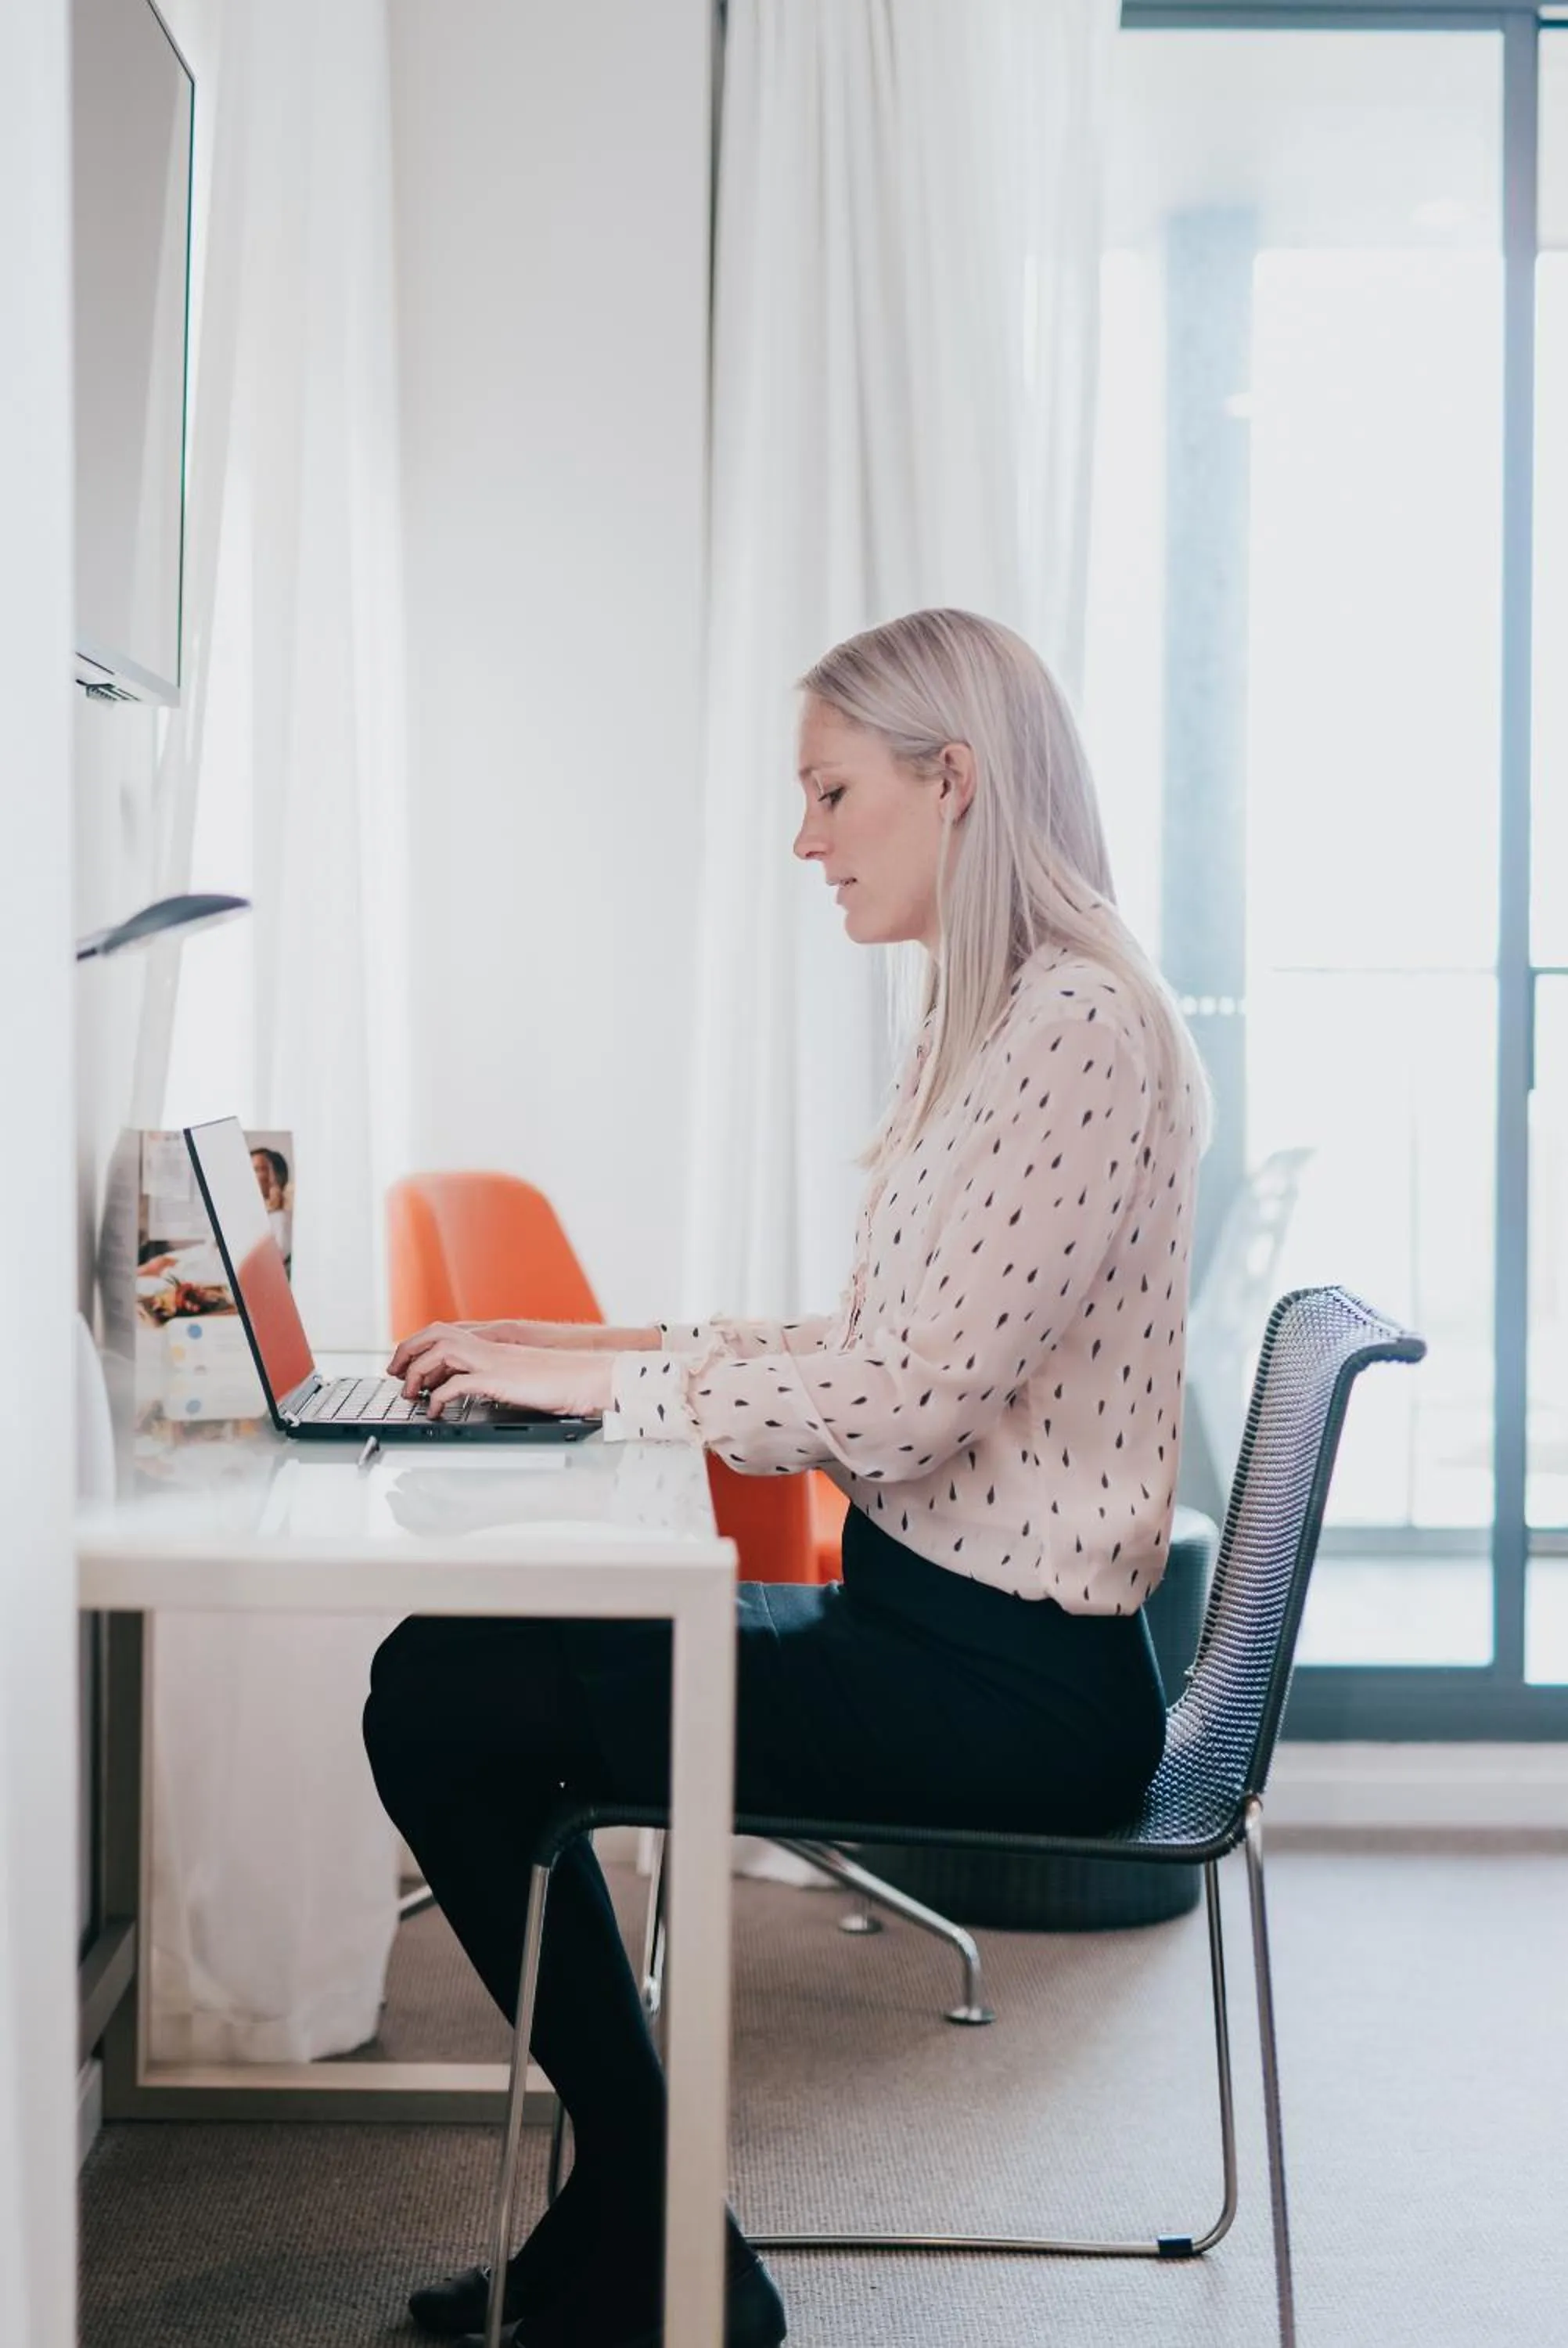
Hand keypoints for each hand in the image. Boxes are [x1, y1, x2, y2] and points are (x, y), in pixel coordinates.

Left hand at [388, 1327, 615, 1419]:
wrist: (592, 1377)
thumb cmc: (565, 1380)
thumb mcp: (523, 1376)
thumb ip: (498, 1377)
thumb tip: (475, 1389)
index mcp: (496, 1344)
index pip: (447, 1332)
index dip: (421, 1345)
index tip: (406, 1364)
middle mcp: (491, 1346)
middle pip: (436, 1333)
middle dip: (408, 1350)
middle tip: (394, 1373)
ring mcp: (495, 1361)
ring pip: (441, 1351)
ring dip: (418, 1372)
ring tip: (411, 1394)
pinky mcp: (501, 1380)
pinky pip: (458, 1383)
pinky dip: (440, 1397)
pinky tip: (436, 1411)